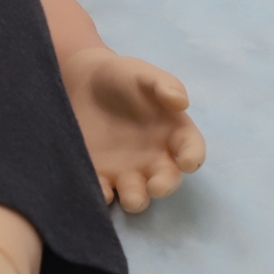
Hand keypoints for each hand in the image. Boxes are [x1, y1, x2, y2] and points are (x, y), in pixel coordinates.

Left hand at [60, 48, 204, 212]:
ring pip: (138, 193)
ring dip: (137, 199)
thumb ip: (164, 85)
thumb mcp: (143, 74)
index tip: (187, 162)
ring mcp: (127, 169)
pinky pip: (105, 191)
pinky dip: (103, 195)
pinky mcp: (100, 174)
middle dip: (164, 186)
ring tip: (130, 198)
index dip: (192, 157)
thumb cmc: (121, 77)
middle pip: (167, 179)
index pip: (191, 149)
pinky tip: (100, 191)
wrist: (81, 82)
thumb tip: (180, 103)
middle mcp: (154, 157)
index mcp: (173, 132)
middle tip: (156, 187)